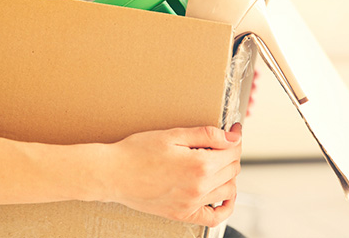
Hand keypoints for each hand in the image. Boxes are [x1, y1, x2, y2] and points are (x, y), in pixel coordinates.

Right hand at [104, 123, 241, 226]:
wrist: (113, 174)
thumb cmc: (136, 152)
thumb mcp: (172, 134)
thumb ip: (206, 134)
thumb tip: (231, 138)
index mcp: (199, 164)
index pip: (232, 152)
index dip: (235, 138)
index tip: (234, 130)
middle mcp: (199, 187)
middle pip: (232, 170)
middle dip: (231, 154)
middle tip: (221, 144)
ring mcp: (192, 204)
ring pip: (229, 190)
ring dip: (229, 176)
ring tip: (217, 164)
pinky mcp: (183, 214)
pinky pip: (215, 217)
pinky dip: (225, 207)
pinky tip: (223, 195)